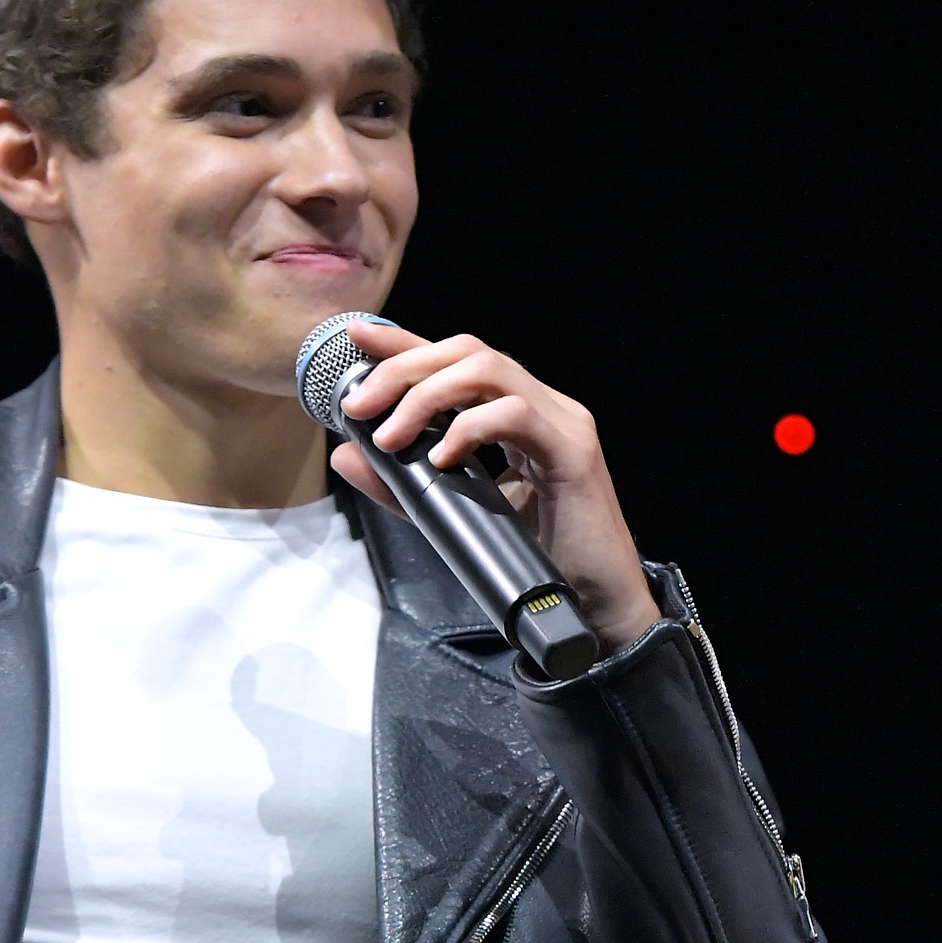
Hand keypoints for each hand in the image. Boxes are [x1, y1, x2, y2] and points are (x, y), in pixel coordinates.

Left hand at [326, 323, 659, 652]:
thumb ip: (401, 485)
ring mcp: (563, 423)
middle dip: (404, 368)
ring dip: (426, 395)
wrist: (594, 604)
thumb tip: (346, 456)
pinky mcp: (573, 452)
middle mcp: (546, 405)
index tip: (358, 338)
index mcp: (522, 412)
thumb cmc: (534, 559)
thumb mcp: (453, 512)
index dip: (408, 343)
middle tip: (358, 406)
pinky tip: (442, 458)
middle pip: (469, 351)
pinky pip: (515, 415)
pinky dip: (469, 429)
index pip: (460, 360)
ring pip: (489, 369)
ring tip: (391, 437)